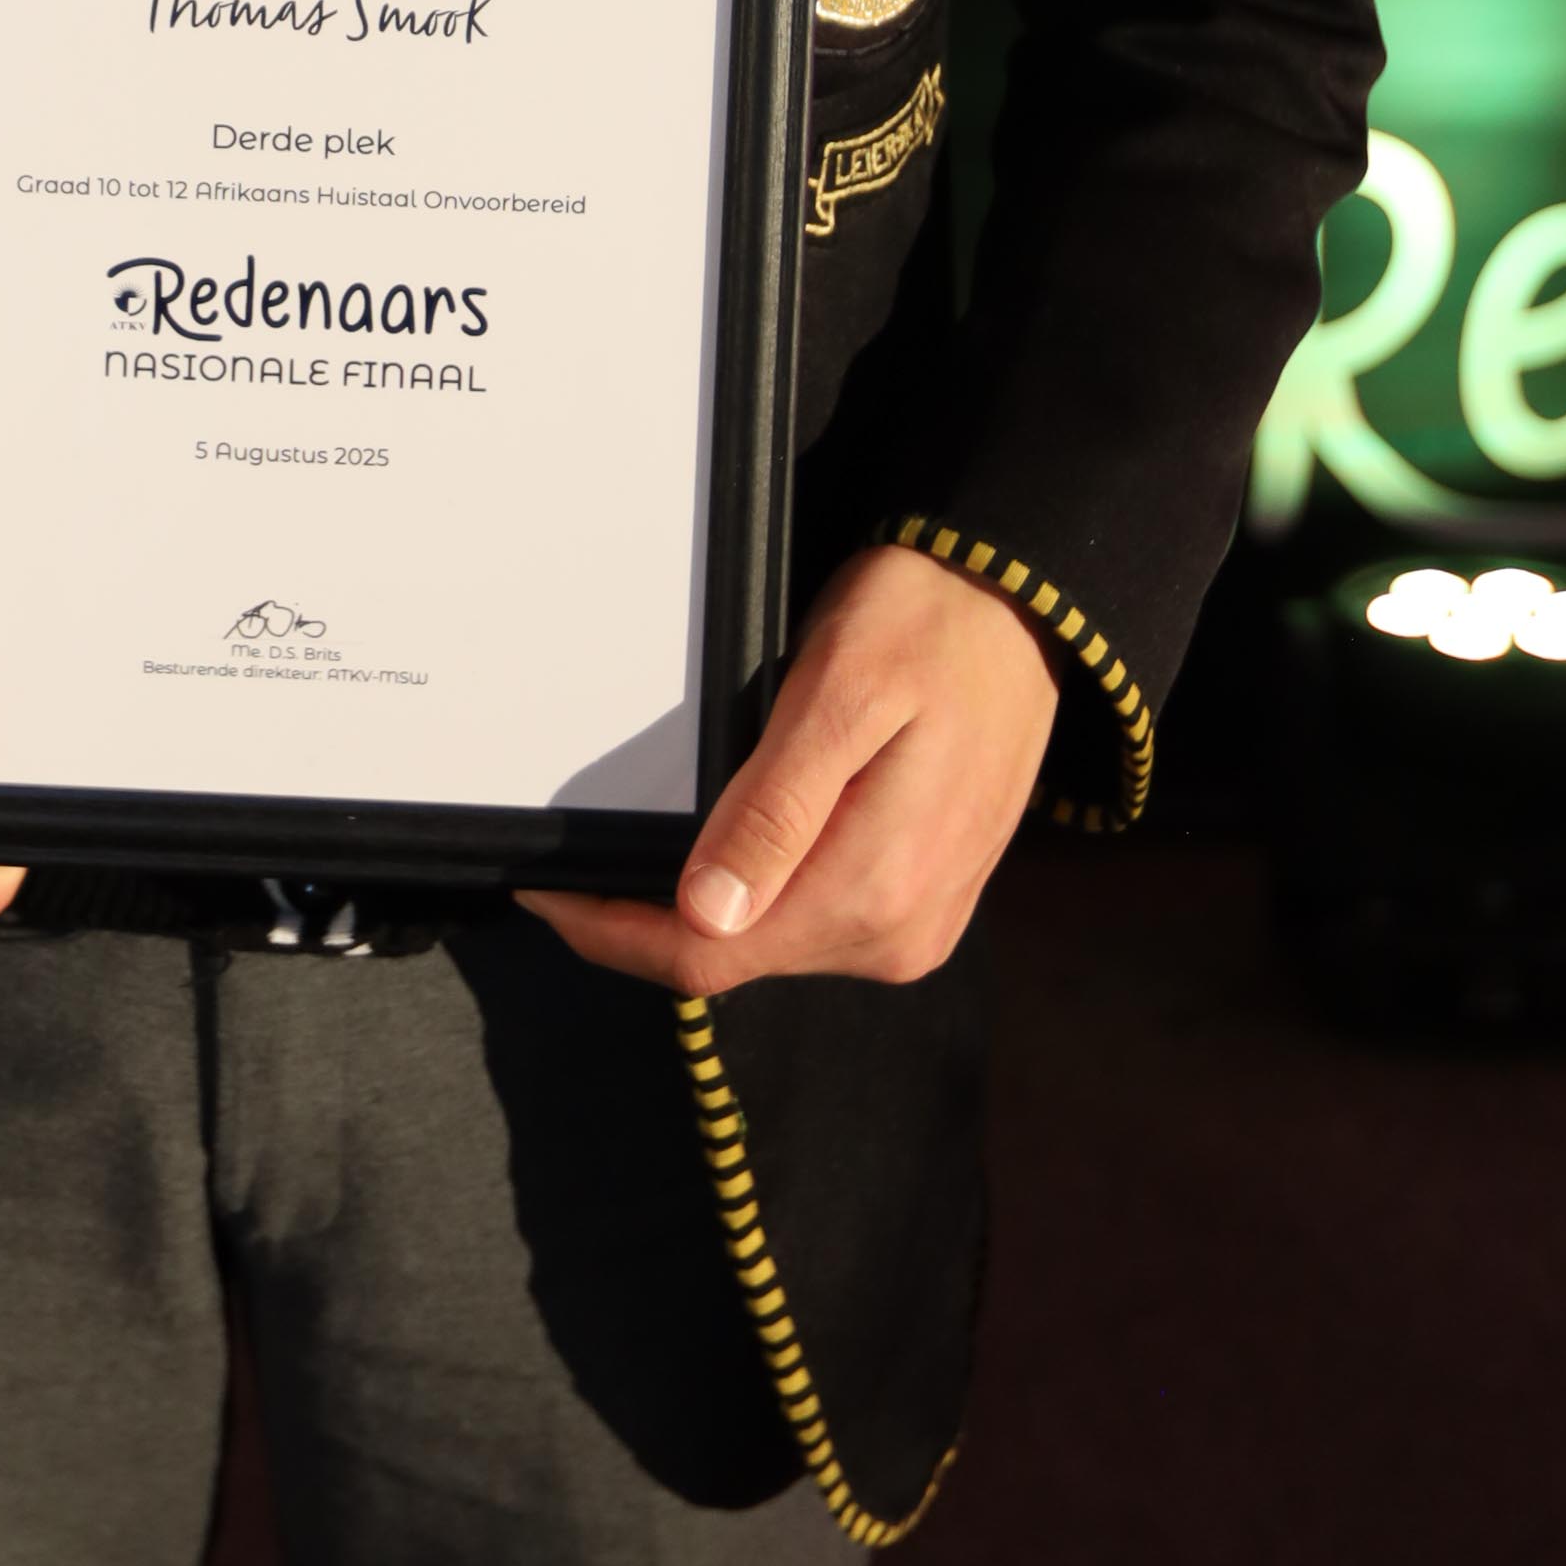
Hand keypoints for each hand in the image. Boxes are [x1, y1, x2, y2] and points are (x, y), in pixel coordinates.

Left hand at [519, 541, 1061, 999]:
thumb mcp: (838, 695)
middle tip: (581, 856)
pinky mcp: (925, 906)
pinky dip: (757, 894)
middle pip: (733, 959)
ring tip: (653, 839)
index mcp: (871, 892)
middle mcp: (899, 935)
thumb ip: (774, 811)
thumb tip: (704, 911)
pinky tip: (732, 845)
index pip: (705, 957)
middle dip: (648, 917)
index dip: (612, 932)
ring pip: (770, 945)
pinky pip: (815, 924)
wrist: (1023, 606)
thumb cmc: (928, 625)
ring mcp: (918, 927)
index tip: (543, 889)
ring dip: (704, 907)